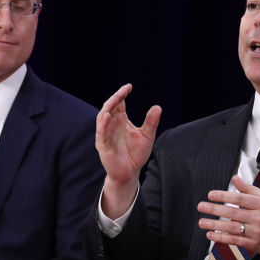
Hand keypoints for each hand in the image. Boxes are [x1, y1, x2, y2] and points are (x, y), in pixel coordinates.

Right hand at [95, 83, 160, 217]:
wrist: (130, 173)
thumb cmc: (136, 154)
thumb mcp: (147, 136)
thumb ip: (151, 122)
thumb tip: (158, 107)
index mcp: (120, 121)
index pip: (119, 103)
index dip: (122, 94)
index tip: (129, 87)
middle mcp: (111, 125)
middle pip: (110, 106)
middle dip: (116, 97)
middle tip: (124, 90)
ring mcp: (106, 134)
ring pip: (102, 117)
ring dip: (108, 107)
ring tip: (116, 98)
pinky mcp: (103, 145)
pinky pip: (101, 133)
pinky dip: (103, 124)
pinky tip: (108, 116)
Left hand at [197, 175, 259, 259]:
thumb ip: (249, 189)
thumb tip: (234, 178)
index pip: (240, 199)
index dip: (224, 196)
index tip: (210, 194)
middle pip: (233, 213)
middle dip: (215, 209)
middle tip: (201, 206)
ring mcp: (257, 233)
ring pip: (232, 228)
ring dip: (215, 225)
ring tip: (202, 222)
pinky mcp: (254, 245)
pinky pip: (235, 241)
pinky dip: (221, 238)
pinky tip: (211, 235)